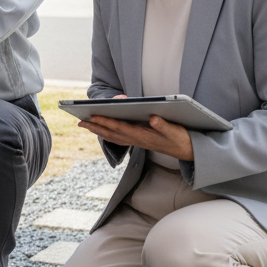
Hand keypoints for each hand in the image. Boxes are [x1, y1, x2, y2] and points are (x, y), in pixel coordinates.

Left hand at [78, 111, 193, 161]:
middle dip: (96, 126)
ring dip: (98, 130)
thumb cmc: (180, 138)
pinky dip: (108, 133)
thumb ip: (164, 125)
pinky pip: (118, 137)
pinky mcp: (139, 140)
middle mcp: (137, 139)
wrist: (187, 151)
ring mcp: (137, 141)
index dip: (106, 121)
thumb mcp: (175, 130)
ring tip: (85, 124)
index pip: (120, 127)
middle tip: (79, 121)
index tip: (93, 115)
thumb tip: (153, 117)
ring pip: (113, 136)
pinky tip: (102, 130)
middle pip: (112, 133)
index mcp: (143, 136)